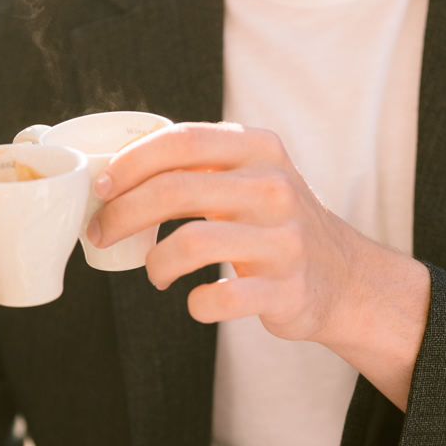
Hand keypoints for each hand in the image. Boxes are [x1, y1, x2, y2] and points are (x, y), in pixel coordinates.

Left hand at [90, 123, 430, 408]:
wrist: (344, 277)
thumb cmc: (273, 223)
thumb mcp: (249, 175)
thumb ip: (197, 165)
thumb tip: (113, 174)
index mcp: (259, 149)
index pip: (181, 142)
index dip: (130, 163)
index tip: (101, 187)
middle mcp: (274, 187)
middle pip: (174, 191)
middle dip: (122, 214)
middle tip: (101, 232)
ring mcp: (284, 240)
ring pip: (190, 244)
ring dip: (155, 263)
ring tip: (155, 272)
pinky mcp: (287, 289)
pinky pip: (220, 299)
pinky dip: (196, 304)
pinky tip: (196, 301)